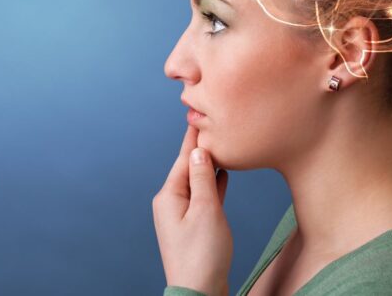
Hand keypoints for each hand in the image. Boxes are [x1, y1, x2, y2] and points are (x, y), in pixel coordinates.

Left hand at [152, 124, 232, 295]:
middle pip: (189, 167)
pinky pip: (203, 196)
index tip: (199, 114)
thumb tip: (199, 152)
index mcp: (169, 195)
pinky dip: (213, 183)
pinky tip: (222, 174)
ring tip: (220, 143)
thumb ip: (203, 180)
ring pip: (198, 181)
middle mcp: (171, 202)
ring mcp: (182, 214)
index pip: (183, 158)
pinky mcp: (194, 226)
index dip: (194, 136)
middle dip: (202, 147)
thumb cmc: (201, 255)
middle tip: (213, 123)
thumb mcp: (205, 211)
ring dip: (209, 165)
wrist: (198, 292)